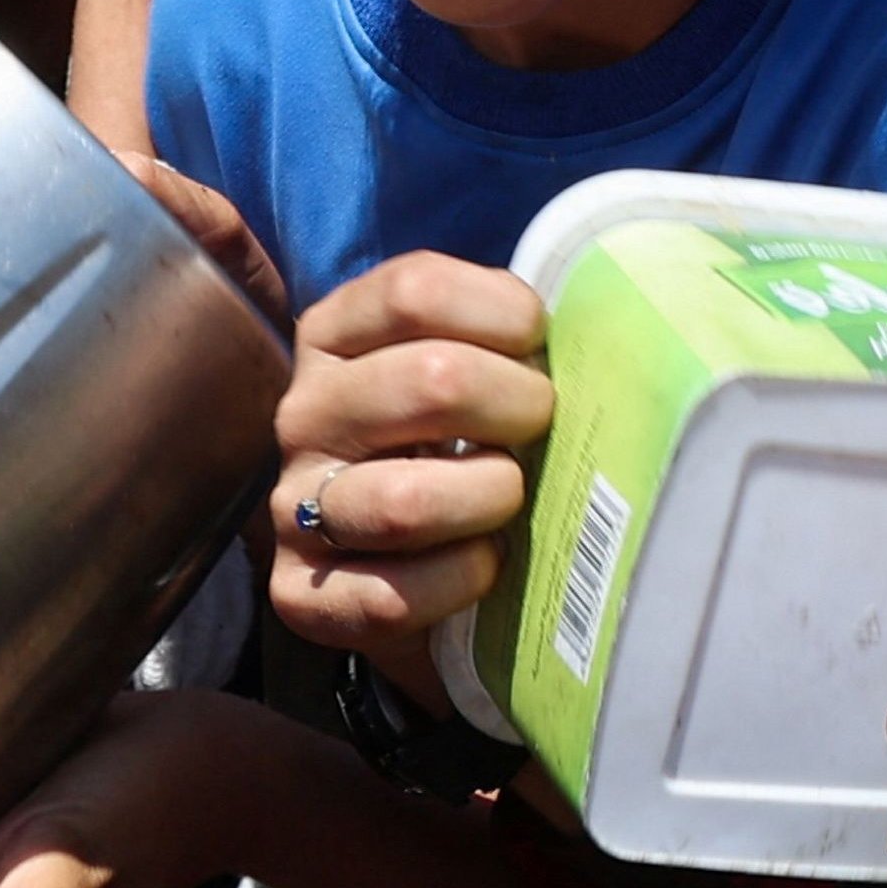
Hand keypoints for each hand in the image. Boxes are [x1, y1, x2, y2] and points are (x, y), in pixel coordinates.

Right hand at [261, 251, 551, 697]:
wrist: (418, 578)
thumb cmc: (468, 453)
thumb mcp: (475, 372)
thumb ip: (508, 343)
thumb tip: (593, 339)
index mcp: (337, 337)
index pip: (416, 291)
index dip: (506, 316)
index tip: (540, 348)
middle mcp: (306, 414)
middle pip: (431, 382)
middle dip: (520, 408)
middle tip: (541, 431)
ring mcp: (293, 505)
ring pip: (405, 501)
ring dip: (489, 501)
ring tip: (511, 503)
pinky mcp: (300, 596)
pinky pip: (393, 596)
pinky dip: (461, 581)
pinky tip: (482, 566)